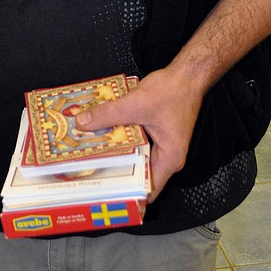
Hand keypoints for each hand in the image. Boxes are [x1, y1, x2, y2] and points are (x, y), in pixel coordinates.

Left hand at [75, 65, 205, 201]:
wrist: (188, 74)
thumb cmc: (173, 91)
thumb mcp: (136, 103)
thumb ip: (109, 114)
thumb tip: (83, 122)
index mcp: (169, 159)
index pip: (147, 189)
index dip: (127, 195)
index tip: (105, 196)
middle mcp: (167, 157)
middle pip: (138, 174)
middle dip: (115, 174)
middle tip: (90, 176)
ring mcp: (161, 146)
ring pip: (135, 158)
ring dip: (116, 156)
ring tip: (91, 157)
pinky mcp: (155, 134)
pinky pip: (136, 144)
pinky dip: (121, 141)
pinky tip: (103, 136)